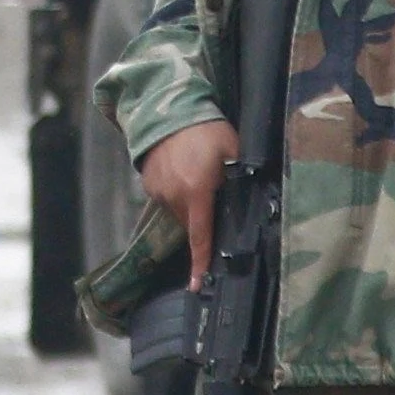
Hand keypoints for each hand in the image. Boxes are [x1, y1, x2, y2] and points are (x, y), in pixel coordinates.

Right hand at [139, 119, 238, 277]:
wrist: (168, 108)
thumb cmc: (207, 129)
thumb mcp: (233, 151)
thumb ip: (239, 178)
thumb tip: (247, 202)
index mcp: (197, 192)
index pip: (201, 236)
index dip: (200, 262)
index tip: (196, 285)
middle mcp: (174, 196)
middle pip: (191, 223)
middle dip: (202, 217)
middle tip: (214, 193)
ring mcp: (157, 190)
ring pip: (178, 211)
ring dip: (190, 204)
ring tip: (197, 175)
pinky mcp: (148, 182)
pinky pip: (166, 197)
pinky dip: (176, 192)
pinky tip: (182, 171)